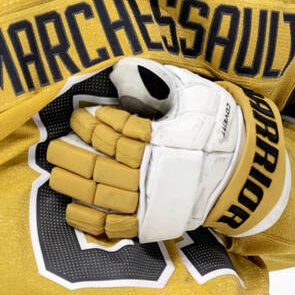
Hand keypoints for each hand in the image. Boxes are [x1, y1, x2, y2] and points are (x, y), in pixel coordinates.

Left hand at [48, 58, 288, 242]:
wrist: (240, 173)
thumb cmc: (213, 128)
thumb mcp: (195, 96)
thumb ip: (161, 83)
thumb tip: (124, 67)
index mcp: (167, 142)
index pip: (123, 134)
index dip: (97, 125)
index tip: (80, 115)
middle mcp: (156, 174)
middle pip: (105, 166)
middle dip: (75, 156)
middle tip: (53, 146)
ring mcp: (152, 202)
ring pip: (105, 195)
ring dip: (76, 184)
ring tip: (55, 172)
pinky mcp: (151, 223)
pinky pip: (116, 226)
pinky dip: (92, 220)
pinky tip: (71, 209)